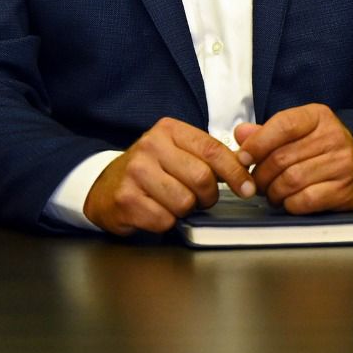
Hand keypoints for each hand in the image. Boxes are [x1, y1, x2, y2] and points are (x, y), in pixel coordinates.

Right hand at [84, 117, 255, 235]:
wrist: (104, 185)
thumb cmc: (150, 169)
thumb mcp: (177, 151)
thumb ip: (208, 155)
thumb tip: (246, 166)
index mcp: (169, 130)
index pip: (213, 150)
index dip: (236, 172)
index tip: (249, 188)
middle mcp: (150, 146)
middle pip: (202, 178)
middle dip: (208, 196)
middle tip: (201, 199)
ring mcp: (135, 172)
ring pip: (185, 202)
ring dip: (186, 210)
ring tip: (174, 202)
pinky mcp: (125, 199)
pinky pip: (164, 220)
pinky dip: (167, 222)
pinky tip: (156, 211)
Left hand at [234, 105, 352, 214]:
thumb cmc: (324, 148)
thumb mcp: (300, 131)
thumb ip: (268, 133)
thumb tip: (241, 133)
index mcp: (319, 116)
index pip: (283, 125)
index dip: (258, 143)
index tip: (243, 157)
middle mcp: (333, 136)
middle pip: (282, 158)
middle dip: (260, 175)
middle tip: (255, 182)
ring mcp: (341, 163)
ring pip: (290, 181)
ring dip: (273, 192)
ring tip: (272, 192)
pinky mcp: (344, 189)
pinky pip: (304, 200)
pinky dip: (289, 204)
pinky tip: (288, 200)